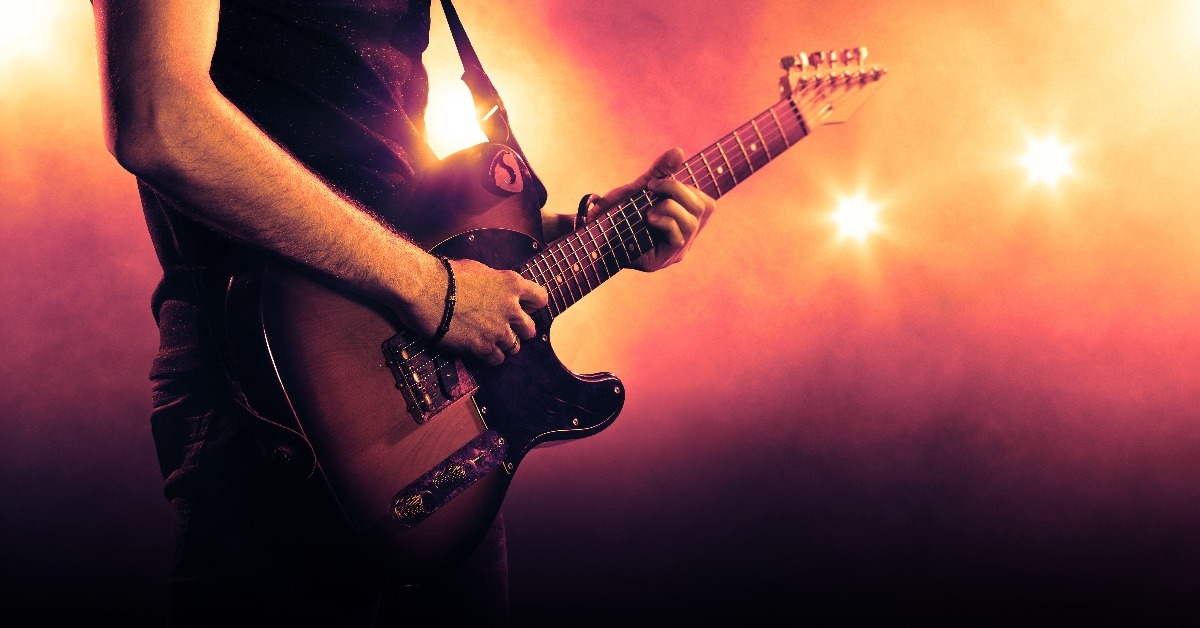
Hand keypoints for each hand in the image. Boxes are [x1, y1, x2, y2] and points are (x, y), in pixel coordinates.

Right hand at [427, 258, 547, 365]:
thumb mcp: (479, 269)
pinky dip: (490, 356)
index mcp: (511, 284)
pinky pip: (497, 360)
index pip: (541, 299)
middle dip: (517, 330)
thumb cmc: (445, 275)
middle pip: (529, 329)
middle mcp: (510, 308)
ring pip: (514, 347)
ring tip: (487, 338)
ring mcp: (497, 329)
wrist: (422, 288)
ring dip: (503, 344)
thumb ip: (497, 283)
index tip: (522, 309)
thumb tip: (501, 291)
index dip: (531, 306)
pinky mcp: (482, 347)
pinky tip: (479, 348)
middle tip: (502, 327)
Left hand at [588, 148, 715, 271]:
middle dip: (676, 191)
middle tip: (651, 189)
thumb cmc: (618, 212)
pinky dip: (664, 221)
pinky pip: (677, 237)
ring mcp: (676, 251)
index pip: (706, 204)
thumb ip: (661, 171)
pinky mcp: (663, 260)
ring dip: (669, 206)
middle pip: (702, 209)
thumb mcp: (642, 187)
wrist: (593, 232)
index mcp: (685, 222)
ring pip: (691, 223)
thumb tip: (679, 151)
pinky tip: (648, 219)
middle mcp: (685, 238)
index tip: (656, 183)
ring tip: (648, 208)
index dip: (687, 188)